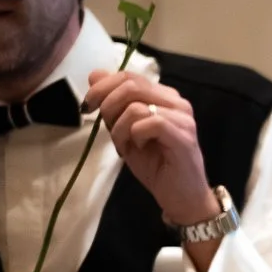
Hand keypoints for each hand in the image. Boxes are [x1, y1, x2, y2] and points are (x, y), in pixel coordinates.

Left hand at [83, 71, 215, 227]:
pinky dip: (135, 136)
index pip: (129, 76)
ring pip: (136, 106)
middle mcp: (176, 102)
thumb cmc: (155, 166)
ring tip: (126, 145)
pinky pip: (149, 123)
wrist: (182, 196)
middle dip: (108, 105)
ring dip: (120, 128)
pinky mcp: (183, 136)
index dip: (102, 87)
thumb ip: (113, 104)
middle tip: (106, 128)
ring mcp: (182, 118)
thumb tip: (94, 75)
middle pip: (131, 84)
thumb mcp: (124, 131)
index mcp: (164, 97)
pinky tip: (139, 147)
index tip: (88, 107)